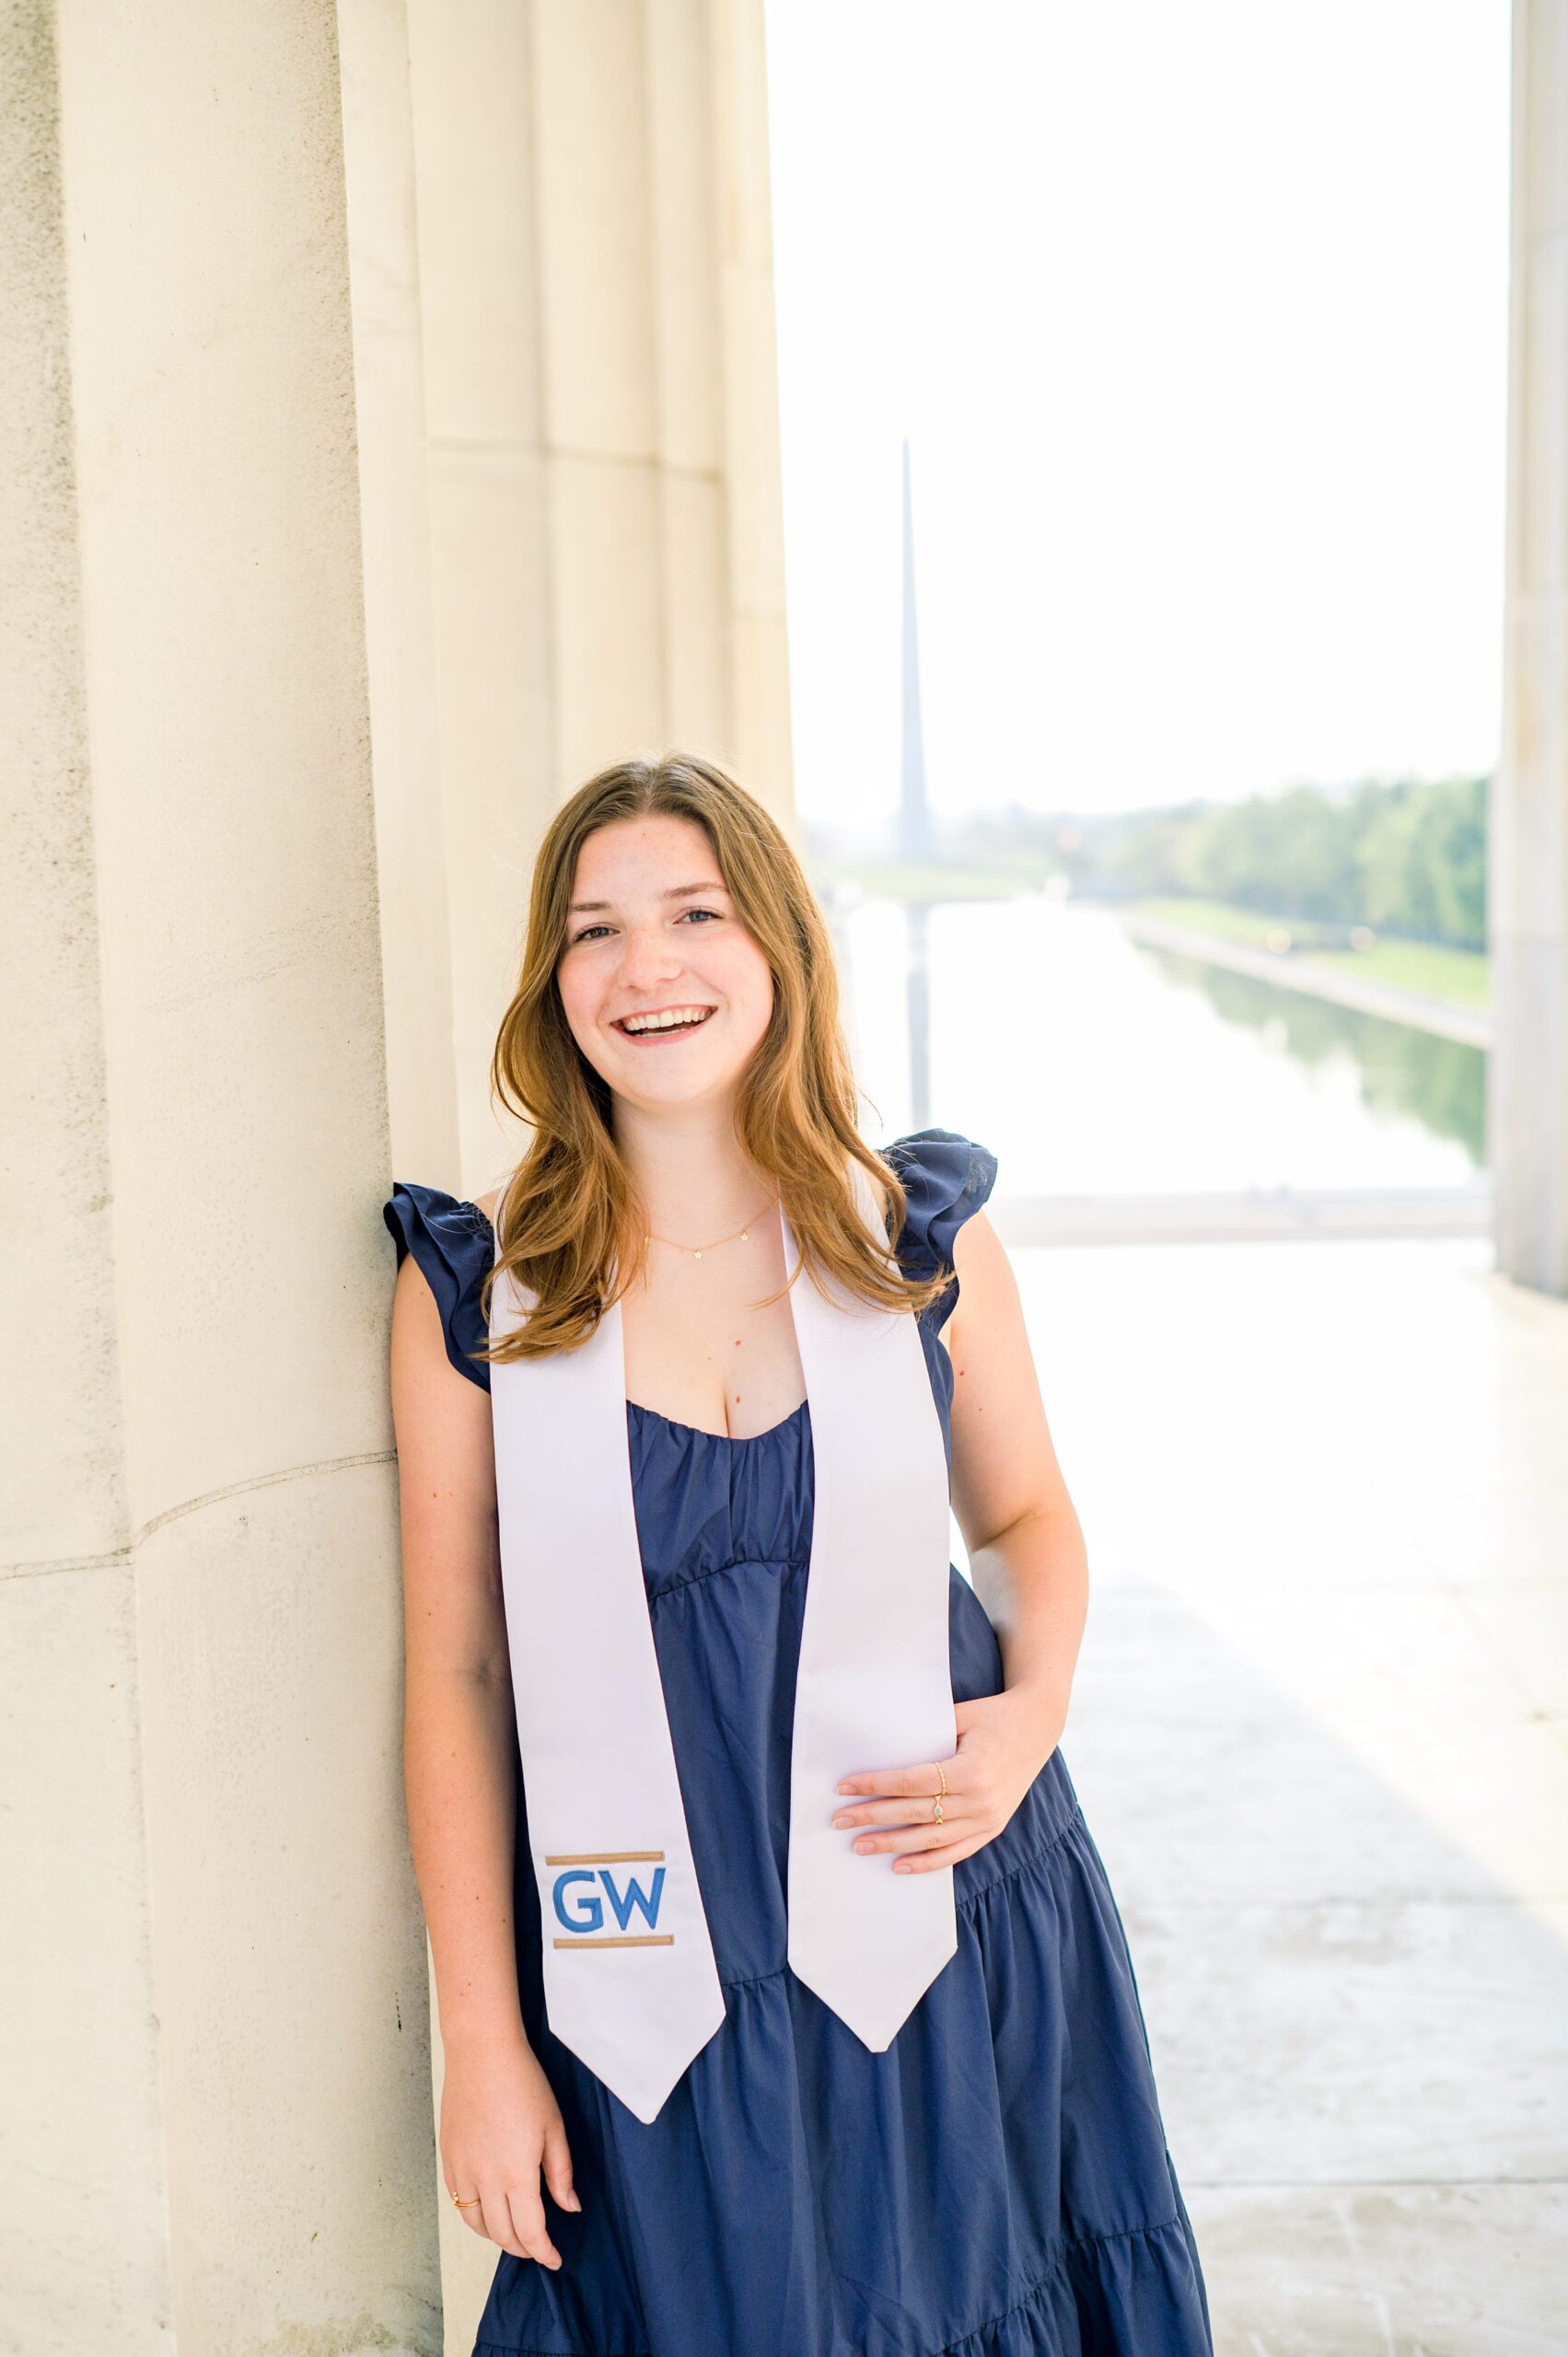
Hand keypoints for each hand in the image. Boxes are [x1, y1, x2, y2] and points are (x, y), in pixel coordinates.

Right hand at [441, 2026, 579, 2265]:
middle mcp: (485, 2179)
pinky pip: (458, 2203)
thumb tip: (569, 2207)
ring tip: (514, 2234)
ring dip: (497, 2236)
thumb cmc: (523, 2084)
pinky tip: (489, 2210)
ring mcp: (462, 2170)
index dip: (544, 2252)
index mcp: (516, 2173)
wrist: (482, 2053)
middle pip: (502, 2234)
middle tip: (538, 2248)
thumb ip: (560, 2173)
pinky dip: (475, 2216)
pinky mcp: (448, 2159)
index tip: (555, 2259)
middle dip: (523, 2248)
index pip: (530, 2232)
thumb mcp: (554, 2127)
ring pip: (476, 2224)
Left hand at [830, 1686, 1063, 1873]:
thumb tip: (879, 1745)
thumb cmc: (994, 1715)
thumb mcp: (961, 1716)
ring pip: (930, 1839)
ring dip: (892, 1844)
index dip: (875, 1786)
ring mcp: (988, 1819)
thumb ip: (926, 1734)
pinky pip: (955, 1852)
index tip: (844, 1787)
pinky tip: (899, 1866)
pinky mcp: (992, 1828)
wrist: (1038, 1725)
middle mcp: (980, 1800)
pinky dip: (926, 1862)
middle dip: (873, 1817)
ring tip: (859, 1846)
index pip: (910, 1783)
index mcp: (970, 1770)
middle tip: (839, 1820)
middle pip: (914, 1813)